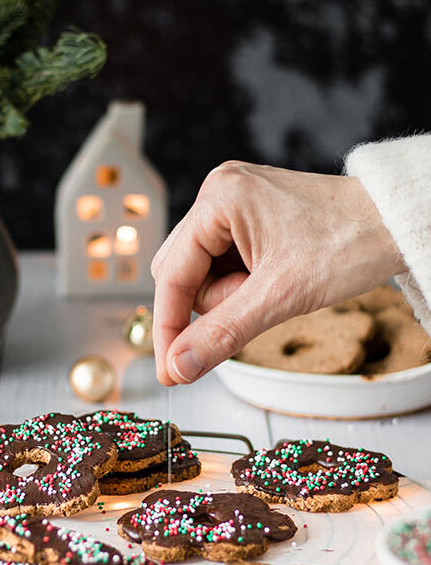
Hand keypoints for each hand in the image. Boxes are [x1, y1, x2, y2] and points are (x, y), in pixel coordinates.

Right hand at [151, 161, 404, 384]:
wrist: (395, 223)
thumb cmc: (348, 243)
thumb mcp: (280, 297)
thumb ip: (222, 334)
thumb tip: (179, 366)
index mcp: (218, 199)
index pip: (172, 275)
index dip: (169, 327)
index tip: (170, 370)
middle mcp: (218, 193)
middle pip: (182, 274)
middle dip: (213, 305)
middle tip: (253, 309)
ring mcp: (232, 204)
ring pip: (202, 273)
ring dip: (231, 296)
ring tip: (274, 287)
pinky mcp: (247, 217)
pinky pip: (222, 263)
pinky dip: (241, 285)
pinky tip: (271, 281)